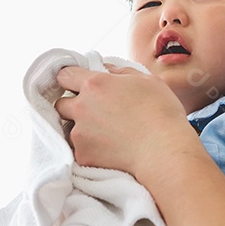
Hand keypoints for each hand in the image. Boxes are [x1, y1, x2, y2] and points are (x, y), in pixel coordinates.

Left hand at [54, 66, 195, 177]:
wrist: (164, 151)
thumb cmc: (160, 112)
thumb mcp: (146, 80)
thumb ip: (121, 71)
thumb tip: (107, 70)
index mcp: (94, 85)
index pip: (64, 75)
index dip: (70, 78)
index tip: (78, 84)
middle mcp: (81, 107)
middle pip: (60, 103)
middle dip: (72, 105)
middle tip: (93, 111)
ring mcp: (79, 134)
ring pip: (68, 128)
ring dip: (81, 128)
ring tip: (105, 133)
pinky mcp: (83, 156)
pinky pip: (78, 149)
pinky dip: (89, 148)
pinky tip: (108, 149)